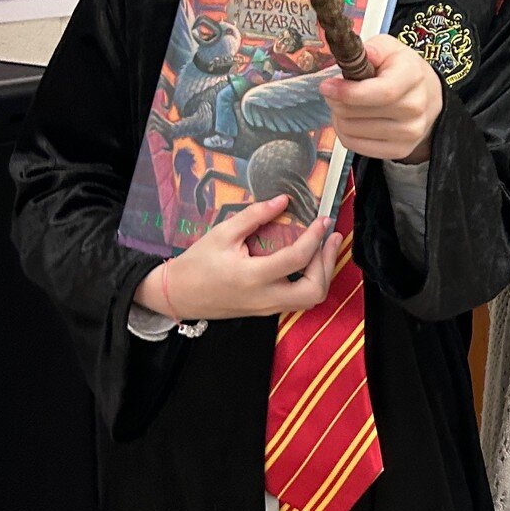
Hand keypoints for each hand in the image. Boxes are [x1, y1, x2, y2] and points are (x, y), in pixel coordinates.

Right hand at [133, 195, 340, 320]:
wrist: (177, 295)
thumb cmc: (197, 263)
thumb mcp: (222, 233)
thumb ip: (255, 216)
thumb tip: (283, 200)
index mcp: (252, 277)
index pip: (296, 259)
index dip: (314, 237)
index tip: (323, 219)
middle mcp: (264, 297)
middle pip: (313, 290)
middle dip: (327, 263)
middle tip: (332, 237)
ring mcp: (267, 307)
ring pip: (310, 299)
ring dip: (323, 273)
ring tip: (326, 247)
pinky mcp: (266, 310)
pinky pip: (298, 300)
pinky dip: (311, 280)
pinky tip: (311, 261)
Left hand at [321, 35, 442, 162]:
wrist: (427, 96)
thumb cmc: (402, 70)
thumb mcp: (390, 48)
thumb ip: (372, 49)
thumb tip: (354, 56)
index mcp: (412, 76)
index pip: (381, 92)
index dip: (348, 92)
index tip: (327, 86)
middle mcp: (415, 107)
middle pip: (358, 113)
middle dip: (337, 101)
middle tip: (336, 92)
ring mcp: (409, 132)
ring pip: (352, 130)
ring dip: (339, 117)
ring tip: (346, 105)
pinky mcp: (399, 150)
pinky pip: (355, 146)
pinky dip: (345, 133)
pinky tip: (352, 120)